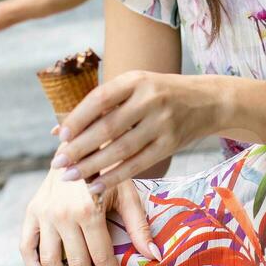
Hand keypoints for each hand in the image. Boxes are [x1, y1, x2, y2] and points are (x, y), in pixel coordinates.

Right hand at [19, 167, 159, 265]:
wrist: (79, 144)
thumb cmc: (109, 169)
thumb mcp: (128, 192)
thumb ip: (138, 226)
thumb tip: (154, 256)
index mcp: (89, 210)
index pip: (101, 258)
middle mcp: (62, 215)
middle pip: (77, 265)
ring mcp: (43, 214)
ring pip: (50, 262)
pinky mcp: (31, 212)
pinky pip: (26, 246)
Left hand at [52, 71, 224, 187]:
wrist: (208, 101)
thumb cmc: (160, 95)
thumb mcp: (134, 88)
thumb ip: (99, 107)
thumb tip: (58, 132)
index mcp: (136, 80)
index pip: (99, 99)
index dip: (77, 119)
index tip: (61, 137)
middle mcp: (150, 99)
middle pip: (107, 127)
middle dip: (79, 148)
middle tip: (57, 163)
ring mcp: (162, 123)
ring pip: (121, 149)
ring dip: (92, 166)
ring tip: (70, 176)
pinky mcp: (170, 144)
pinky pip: (137, 164)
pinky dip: (114, 177)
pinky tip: (95, 185)